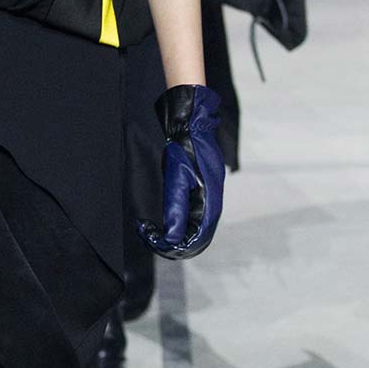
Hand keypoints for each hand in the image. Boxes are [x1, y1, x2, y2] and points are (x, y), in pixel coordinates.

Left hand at [138, 85, 224, 257]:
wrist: (191, 122)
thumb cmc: (185, 147)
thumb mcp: (177, 177)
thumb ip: (176, 206)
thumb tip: (172, 236)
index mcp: (211, 198)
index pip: (201, 233)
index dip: (183, 245)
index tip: (162, 246)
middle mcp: (213, 198)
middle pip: (200, 230)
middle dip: (179, 240)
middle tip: (155, 241)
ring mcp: (209, 192)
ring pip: (197, 222)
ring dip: (179, 231)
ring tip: (157, 233)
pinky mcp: (202, 186)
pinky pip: (194, 210)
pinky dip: (181, 218)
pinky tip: (168, 219)